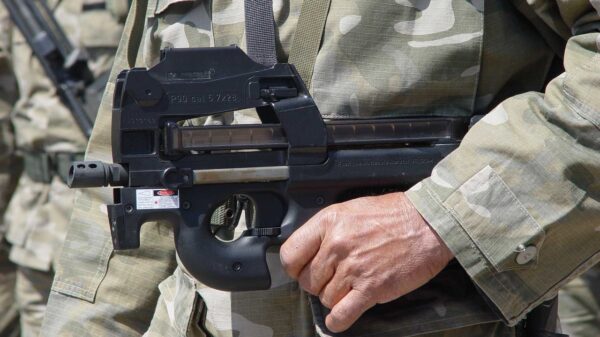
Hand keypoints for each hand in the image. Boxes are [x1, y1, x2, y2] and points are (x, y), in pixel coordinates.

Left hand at [280, 192, 452, 332]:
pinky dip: (338, 321)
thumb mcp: (351, 210)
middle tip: (333, 278)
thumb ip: (328, 230)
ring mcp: (353, 268)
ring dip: (334, 298)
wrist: (429, 223)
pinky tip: (340, 317)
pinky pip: (342, 315)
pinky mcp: (371, 289)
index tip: (302, 270)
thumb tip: (311, 251)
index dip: (295, 267)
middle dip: (318, 283)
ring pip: (324, 298)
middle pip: (307, 281)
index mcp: (329, 223)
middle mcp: (337, 246)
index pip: (291, 254)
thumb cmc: (395, 214)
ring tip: (349, 288)